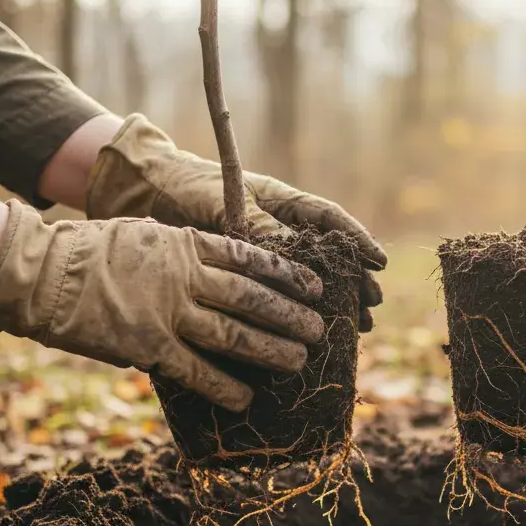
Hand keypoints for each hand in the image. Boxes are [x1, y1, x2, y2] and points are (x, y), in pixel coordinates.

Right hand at [0, 201, 324, 410]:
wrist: (41, 273)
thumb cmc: (88, 252)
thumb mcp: (144, 236)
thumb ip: (181, 253)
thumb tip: (212, 273)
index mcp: (186, 245)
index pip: (251, 257)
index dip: (287, 274)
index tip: (315, 286)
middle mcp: (186, 278)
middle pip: (254, 298)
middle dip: (291, 315)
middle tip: (320, 329)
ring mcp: (169, 313)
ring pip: (236, 334)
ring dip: (273, 349)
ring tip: (300, 360)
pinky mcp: (149, 346)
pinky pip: (197, 372)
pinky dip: (225, 388)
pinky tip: (246, 399)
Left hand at [84, 114, 385, 330]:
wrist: (146, 195)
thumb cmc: (187, 188)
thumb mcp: (223, 202)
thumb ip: (255, 224)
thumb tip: (290, 254)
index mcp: (279, 202)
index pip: (328, 218)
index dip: (356, 239)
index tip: (378, 262)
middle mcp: (278, 227)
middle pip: (328, 255)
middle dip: (353, 281)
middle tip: (372, 307)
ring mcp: (263, 252)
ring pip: (308, 279)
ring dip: (333, 302)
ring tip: (356, 329)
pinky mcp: (244, 275)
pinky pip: (276, 294)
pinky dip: (293, 314)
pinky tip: (305, 337)